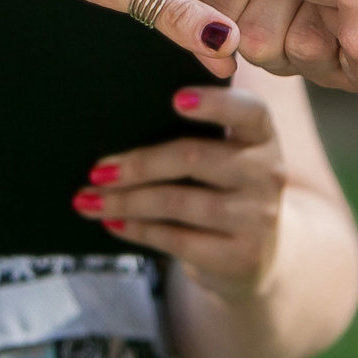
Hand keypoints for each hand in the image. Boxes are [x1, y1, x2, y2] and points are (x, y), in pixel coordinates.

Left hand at [74, 84, 286, 293]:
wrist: (255, 257)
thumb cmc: (223, 192)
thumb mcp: (227, 160)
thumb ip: (197, 141)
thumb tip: (119, 142)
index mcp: (263, 137)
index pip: (250, 111)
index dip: (215, 103)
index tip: (175, 100)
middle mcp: (268, 173)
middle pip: (194, 158)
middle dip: (139, 164)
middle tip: (98, 170)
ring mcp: (258, 218)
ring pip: (178, 202)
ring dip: (126, 201)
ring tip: (90, 200)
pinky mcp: (240, 256)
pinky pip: (177, 239)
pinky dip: (138, 229)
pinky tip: (113, 222)